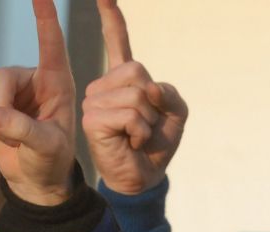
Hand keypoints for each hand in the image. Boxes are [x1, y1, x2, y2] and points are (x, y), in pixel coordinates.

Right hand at [0, 0, 75, 204]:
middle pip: (2, 76)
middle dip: (2, 106)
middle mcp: (33, 81)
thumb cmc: (53, 160)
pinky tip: (4, 137)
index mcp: (57, 82)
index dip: (45, 18)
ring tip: (18, 138)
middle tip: (12, 132)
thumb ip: (23, 129)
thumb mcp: (45, 146)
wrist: (37, 179)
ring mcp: (12, 91)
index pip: (51, 44)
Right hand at [83, 0, 187, 194]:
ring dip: (149, 121)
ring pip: (137, 96)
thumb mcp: (177, 114)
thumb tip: (148, 87)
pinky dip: (142, 132)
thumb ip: (169, 93)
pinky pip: (131, 115)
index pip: (118, 42)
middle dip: (154, 103)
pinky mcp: (92, 119)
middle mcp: (104, 86)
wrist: (144, 175)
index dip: (112, 18)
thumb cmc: (158, 144)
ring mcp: (94, 101)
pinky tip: (133, 141)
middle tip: (146, 125)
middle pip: (138, 72)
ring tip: (138, 135)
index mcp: (123, 80)